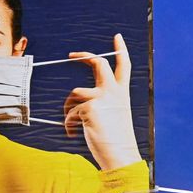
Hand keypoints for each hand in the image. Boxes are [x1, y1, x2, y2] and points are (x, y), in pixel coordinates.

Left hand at [63, 34, 141, 170]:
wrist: (120, 155)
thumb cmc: (116, 140)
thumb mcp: (114, 116)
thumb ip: (102, 103)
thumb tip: (76, 100)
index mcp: (121, 93)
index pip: (123, 65)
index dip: (121, 49)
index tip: (118, 37)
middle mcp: (113, 91)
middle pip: (98, 63)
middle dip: (84, 56)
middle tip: (72, 55)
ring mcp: (101, 98)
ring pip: (75, 93)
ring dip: (69, 107)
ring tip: (72, 123)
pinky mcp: (89, 108)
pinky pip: (70, 113)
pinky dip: (69, 124)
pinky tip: (73, 133)